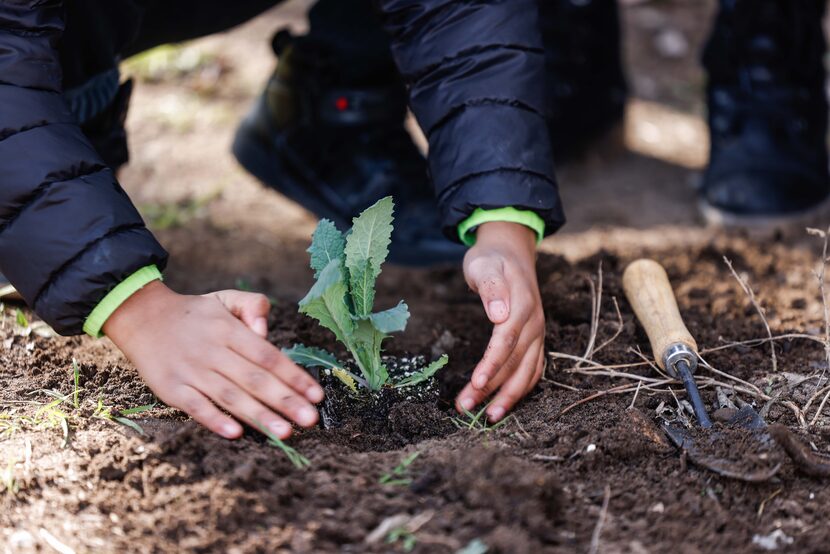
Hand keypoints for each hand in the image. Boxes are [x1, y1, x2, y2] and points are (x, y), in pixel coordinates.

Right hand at [104, 281, 323, 439]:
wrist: (141, 317)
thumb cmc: (196, 313)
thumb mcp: (225, 299)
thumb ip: (253, 306)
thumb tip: (266, 331)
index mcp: (228, 329)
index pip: (268, 356)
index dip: (293, 376)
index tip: (316, 395)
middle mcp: (212, 350)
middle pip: (254, 378)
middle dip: (285, 401)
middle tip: (311, 420)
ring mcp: (190, 370)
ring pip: (230, 395)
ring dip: (259, 416)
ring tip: (285, 432)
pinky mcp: (171, 388)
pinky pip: (195, 406)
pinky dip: (215, 419)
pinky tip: (236, 433)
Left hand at [456, 221, 545, 420]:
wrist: (512, 253)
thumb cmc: (491, 260)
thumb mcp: (484, 263)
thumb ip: (491, 285)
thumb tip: (498, 313)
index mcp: (522, 305)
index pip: (506, 341)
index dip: (491, 364)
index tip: (475, 383)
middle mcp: (534, 324)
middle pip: (514, 363)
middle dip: (492, 389)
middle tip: (466, 408)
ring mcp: (538, 335)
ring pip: (526, 373)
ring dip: (508, 397)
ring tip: (487, 417)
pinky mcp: (535, 342)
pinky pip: (532, 371)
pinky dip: (520, 391)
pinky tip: (502, 405)